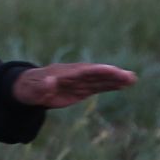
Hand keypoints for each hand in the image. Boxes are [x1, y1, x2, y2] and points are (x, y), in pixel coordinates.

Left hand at [12, 62, 136, 108]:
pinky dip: (110, 85)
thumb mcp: (30, 89)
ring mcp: (78, 81)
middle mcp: (73, 75)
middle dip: (111, 75)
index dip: (96, 71)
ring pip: (99, 80)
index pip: (82, 71)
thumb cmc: (27, 88)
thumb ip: (40, 87)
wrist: (26, 88)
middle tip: (129, 76)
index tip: (111, 70)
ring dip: (115, 80)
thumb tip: (50, 82)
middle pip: (95, 74)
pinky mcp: (80, 89)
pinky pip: (97, 86)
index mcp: (62, 73)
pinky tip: (123, 85)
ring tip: (132, 79)